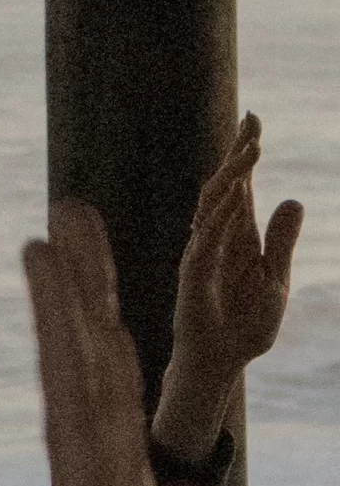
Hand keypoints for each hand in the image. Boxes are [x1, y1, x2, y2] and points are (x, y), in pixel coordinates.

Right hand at [28, 201, 339, 485]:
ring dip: (68, 322)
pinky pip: (104, 468)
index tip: (78, 269)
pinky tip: (87, 337)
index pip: (104, 421)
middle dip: (70, 302)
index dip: (89, 340)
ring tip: (52, 239)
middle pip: (81, 398)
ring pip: (82, 414)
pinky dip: (90, 398)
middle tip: (52, 214)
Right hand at [154, 115, 305, 456]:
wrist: (221, 364)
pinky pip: (205, 240)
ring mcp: (202, 256)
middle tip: (251, 121)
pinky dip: (219, 217)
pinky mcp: (193, 277)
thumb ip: (281, 242)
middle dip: (238, 155)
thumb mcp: (277, 279)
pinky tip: (235, 195)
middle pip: (224, 188)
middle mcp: (217, 240)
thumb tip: (292, 200)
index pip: (242, 187)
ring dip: (231, 178)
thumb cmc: (245, 327)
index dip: (245, 155)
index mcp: (240, 238)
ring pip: (212, 208)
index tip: (253, 121)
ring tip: (251, 150)